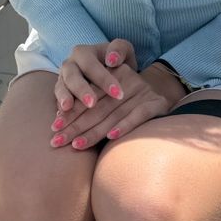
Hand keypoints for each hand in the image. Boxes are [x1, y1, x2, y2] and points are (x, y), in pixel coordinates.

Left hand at [50, 61, 180, 149]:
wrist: (165, 94)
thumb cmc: (130, 101)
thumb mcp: (110, 95)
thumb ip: (88, 103)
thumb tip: (58, 118)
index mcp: (112, 75)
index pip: (88, 96)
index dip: (70, 112)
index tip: (54, 127)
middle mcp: (127, 80)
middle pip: (97, 107)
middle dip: (75, 125)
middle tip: (58, 141)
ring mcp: (143, 92)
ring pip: (114, 113)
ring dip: (95, 132)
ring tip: (77, 145)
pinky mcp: (157, 103)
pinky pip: (139, 115)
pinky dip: (125, 126)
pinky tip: (111, 137)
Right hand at [53, 39, 136, 115]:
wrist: (110, 73)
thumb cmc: (118, 63)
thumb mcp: (124, 52)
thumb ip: (120, 49)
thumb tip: (112, 59)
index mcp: (83, 53)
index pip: (91, 65)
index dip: (104, 79)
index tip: (119, 94)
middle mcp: (69, 65)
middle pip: (72, 76)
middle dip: (81, 90)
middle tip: (93, 103)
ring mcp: (62, 80)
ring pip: (61, 88)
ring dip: (65, 98)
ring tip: (67, 108)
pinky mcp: (60, 94)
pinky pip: (57, 101)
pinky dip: (60, 111)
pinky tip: (62, 118)